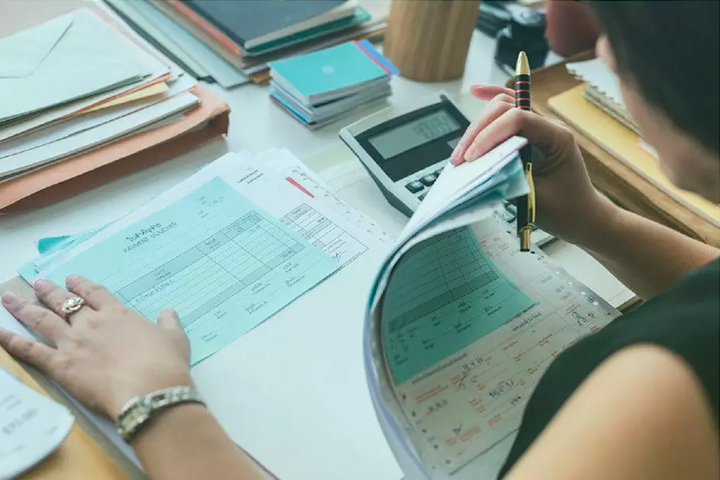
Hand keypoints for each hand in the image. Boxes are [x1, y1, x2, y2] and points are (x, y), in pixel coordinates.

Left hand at [0, 276, 191, 419]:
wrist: (151, 388)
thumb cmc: (166, 363)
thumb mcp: (175, 338)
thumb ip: (168, 323)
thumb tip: (168, 311)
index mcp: (118, 314)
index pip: (96, 293)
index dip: (82, 285)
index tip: (73, 279)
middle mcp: (92, 323)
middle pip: (65, 302)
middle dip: (50, 292)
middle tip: (39, 283)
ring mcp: (73, 342)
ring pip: (43, 320)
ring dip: (25, 308)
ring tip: (10, 298)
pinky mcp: (60, 365)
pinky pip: (30, 351)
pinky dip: (11, 341)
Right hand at [450, 85, 618, 244]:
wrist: (583, 217)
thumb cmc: (566, 210)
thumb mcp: (536, 199)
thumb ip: (510, 179)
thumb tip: (479, 167)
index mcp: (558, 137)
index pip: (518, 119)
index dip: (490, 135)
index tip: (472, 158)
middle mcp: (548, 126)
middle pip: (506, 108)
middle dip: (479, 130)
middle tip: (461, 158)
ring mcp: (538, 129)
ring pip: (502, 108)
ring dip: (478, 126)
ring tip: (460, 153)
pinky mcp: (528, 136)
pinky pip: (508, 112)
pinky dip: (491, 102)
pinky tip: (476, 92)